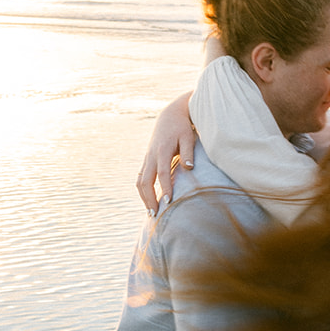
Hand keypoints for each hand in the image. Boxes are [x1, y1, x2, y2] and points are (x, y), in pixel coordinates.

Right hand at [136, 91, 195, 213]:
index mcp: (162, 150)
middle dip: (149, 198)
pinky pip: (141, 178)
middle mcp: (151, 156)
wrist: (170, 115)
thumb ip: (188, 152)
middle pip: (145, 181)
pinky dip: (143, 190)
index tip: (169, 202)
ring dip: (143, 197)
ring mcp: (147, 158)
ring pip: (140, 181)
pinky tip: (149, 201)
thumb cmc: (182, 127)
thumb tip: (189, 168)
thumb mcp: (188, 137)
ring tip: (151, 212)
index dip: (165, 188)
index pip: (162, 173)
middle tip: (155, 214)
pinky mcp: (147, 160)